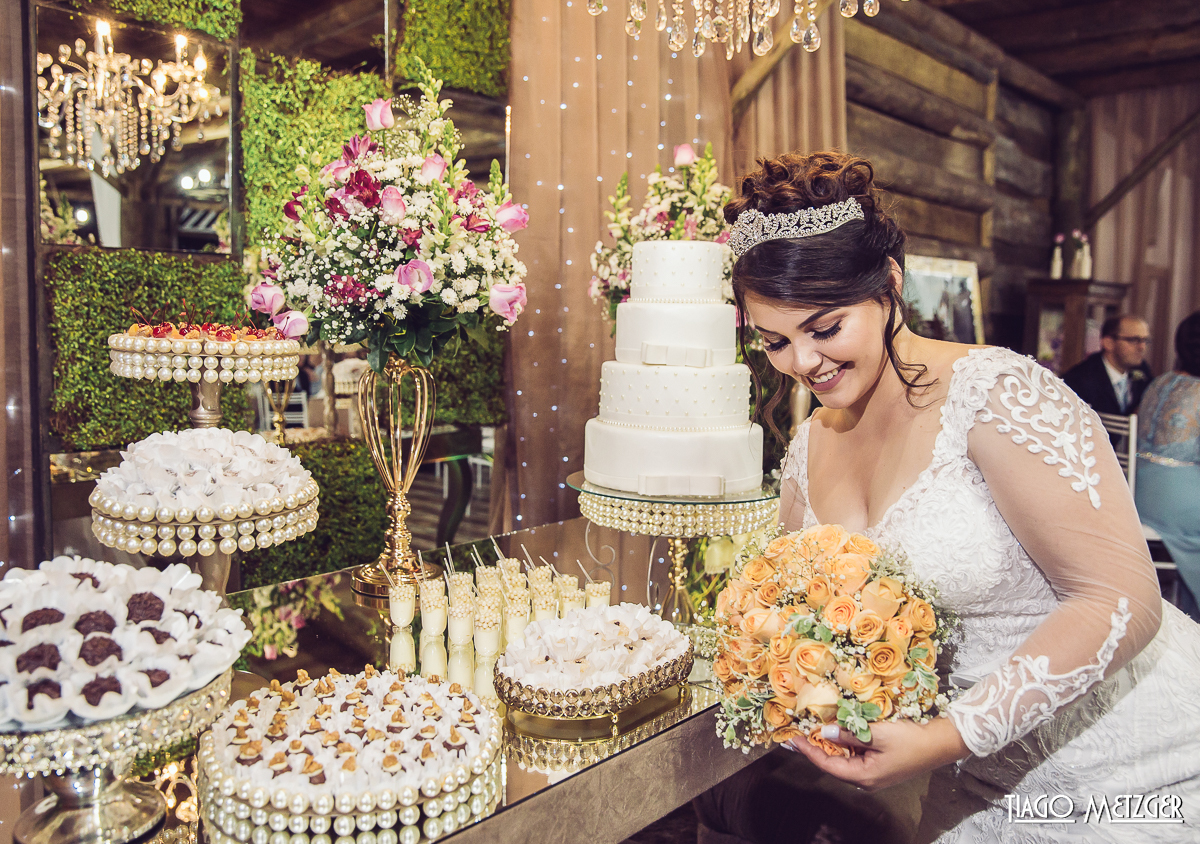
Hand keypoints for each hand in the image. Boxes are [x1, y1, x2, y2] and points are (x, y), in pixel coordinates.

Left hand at [785, 717, 969, 791]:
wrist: (940, 744)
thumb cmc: (911, 740)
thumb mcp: (877, 734)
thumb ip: (850, 734)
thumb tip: (826, 731)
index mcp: (864, 777)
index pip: (827, 765)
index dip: (808, 751)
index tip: (792, 739)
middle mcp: (867, 780)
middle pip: (833, 764)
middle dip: (816, 747)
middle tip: (799, 730)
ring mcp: (874, 773)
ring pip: (844, 758)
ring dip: (830, 743)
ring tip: (813, 728)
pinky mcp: (880, 765)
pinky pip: (855, 755)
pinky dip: (845, 742)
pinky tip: (839, 729)